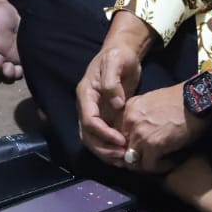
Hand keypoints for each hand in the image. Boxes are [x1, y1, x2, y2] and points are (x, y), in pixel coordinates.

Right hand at [76, 26, 146, 165]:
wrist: (123, 52)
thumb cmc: (118, 55)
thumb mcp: (115, 62)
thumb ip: (112, 82)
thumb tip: (116, 105)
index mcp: (86, 94)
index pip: (88, 120)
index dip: (103, 133)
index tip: (121, 140)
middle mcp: (86, 106)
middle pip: (87, 135)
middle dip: (103, 148)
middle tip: (122, 156)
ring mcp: (95, 112)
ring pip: (93, 139)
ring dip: (106, 152)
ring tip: (124, 158)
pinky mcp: (105, 116)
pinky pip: (103, 137)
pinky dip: (111, 147)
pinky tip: (125, 152)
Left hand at [119, 83, 204, 171]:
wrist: (197, 99)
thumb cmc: (181, 100)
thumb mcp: (152, 103)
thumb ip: (141, 117)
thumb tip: (140, 135)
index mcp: (128, 109)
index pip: (118, 134)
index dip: (128, 145)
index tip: (140, 151)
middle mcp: (129, 121)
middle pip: (122, 149)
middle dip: (134, 158)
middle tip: (148, 162)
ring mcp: (139, 133)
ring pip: (133, 161)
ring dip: (146, 165)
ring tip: (160, 163)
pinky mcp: (152, 145)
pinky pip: (149, 166)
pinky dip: (160, 168)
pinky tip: (171, 162)